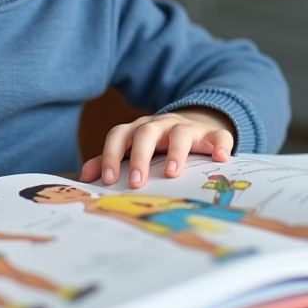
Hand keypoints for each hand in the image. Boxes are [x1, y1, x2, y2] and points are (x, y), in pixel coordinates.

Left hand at [79, 107, 233, 188]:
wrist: (193, 127)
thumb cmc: (158, 145)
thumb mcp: (134, 150)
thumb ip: (110, 160)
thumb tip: (85, 176)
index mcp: (137, 130)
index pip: (119, 136)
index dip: (110, 156)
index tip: (108, 180)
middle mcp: (159, 125)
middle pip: (145, 133)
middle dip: (139, 157)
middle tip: (136, 182)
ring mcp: (185, 128)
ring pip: (179, 133)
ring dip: (175, 152)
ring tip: (172, 172)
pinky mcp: (210, 134)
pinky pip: (218, 136)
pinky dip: (220, 145)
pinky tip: (222, 159)